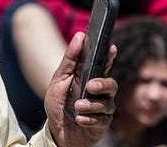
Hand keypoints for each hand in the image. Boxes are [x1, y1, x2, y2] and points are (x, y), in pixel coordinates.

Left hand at [43, 32, 118, 146]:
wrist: (56, 131)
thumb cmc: (59, 103)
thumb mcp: (59, 79)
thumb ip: (70, 59)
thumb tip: (80, 36)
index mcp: (91, 78)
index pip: (104, 64)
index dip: (109, 55)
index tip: (111, 48)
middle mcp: (101, 93)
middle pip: (111, 84)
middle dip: (102, 84)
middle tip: (90, 86)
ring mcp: (103, 108)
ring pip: (106, 104)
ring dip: (91, 105)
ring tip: (77, 107)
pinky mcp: (102, 124)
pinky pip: (101, 120)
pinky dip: (89, 119)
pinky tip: (79, 119)